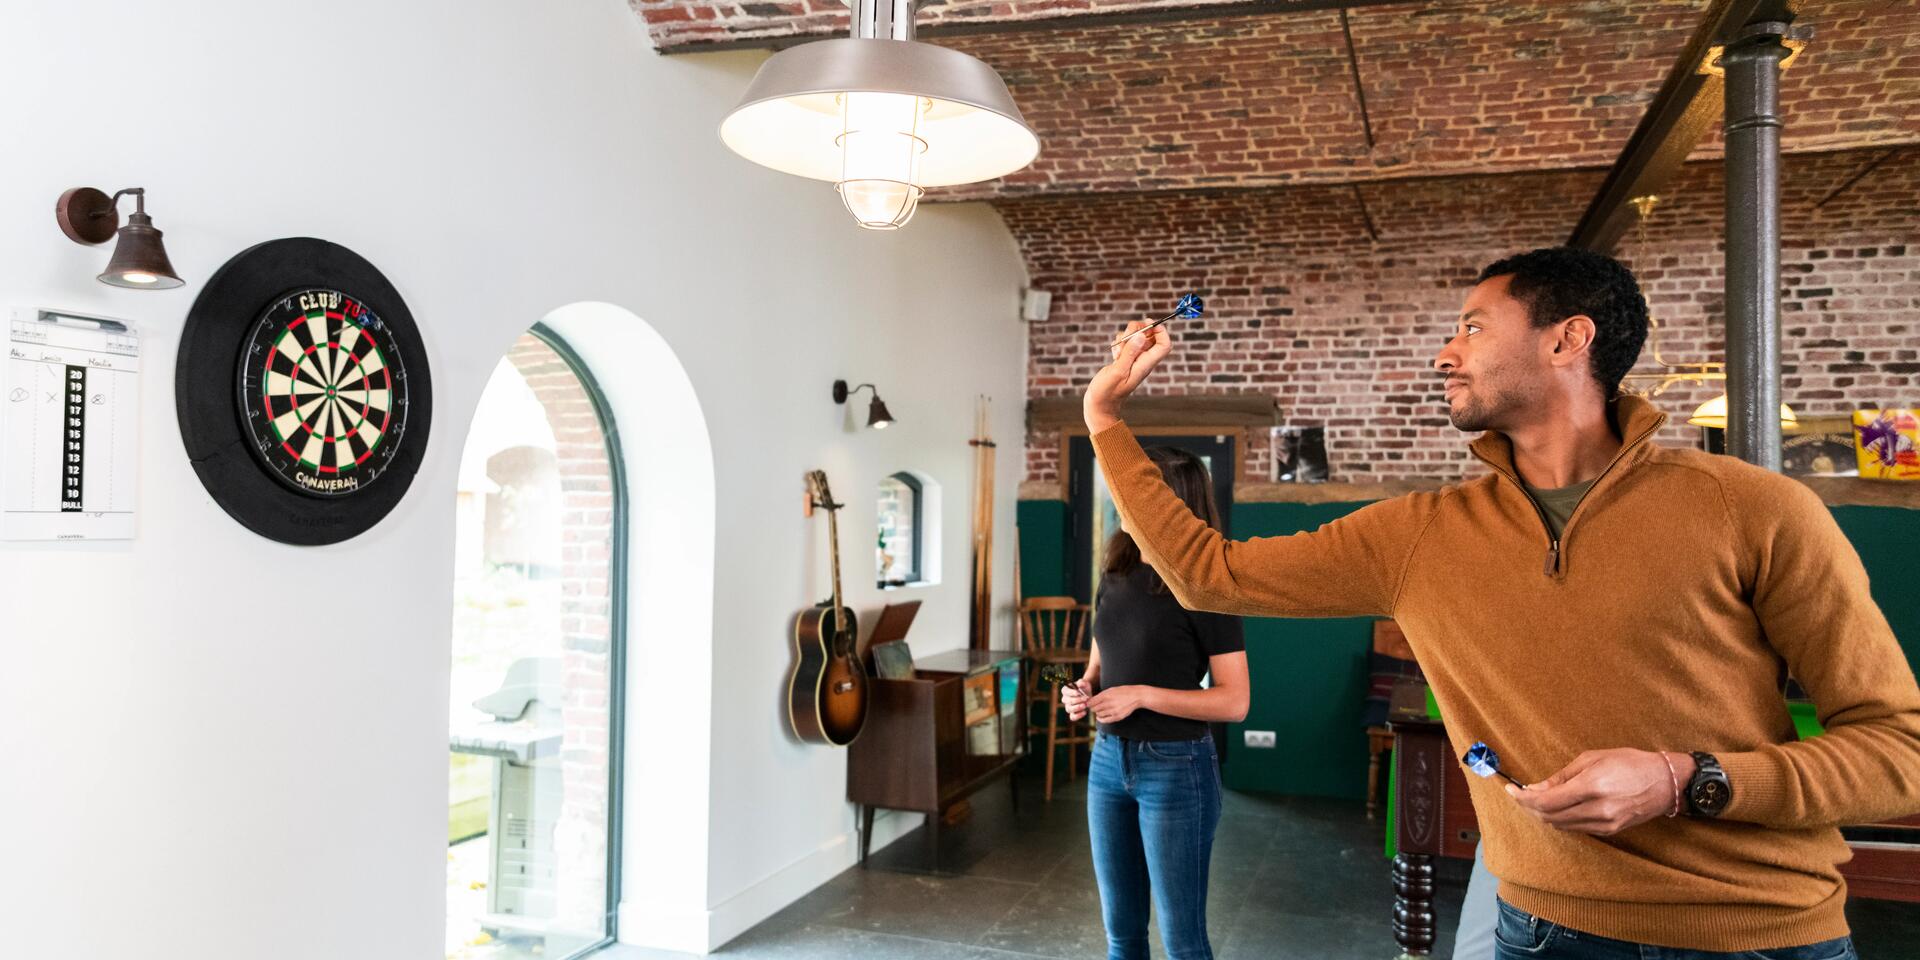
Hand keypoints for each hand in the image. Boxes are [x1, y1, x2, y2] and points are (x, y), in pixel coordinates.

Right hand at [1061, 679, 1091, 720]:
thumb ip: (1082, 682)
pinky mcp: (1072, 714)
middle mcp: (1065, 699)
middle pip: (1067, 701)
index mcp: (1065, 690)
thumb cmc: (1085, 688)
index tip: (1079, 693)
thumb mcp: (1085, 683)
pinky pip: (1072, 717)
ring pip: (1069, 709)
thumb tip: (1080, 683)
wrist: (1089, 695)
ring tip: (1085, 705)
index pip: (1066, 692)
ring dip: (1077, 708)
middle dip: (1077, 700)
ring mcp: (1068, 707)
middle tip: (1086, 698)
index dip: (1072, 693)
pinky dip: (1078, 716)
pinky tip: (1085, 712)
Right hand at [1084, 321, 1174, 432]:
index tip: (1147, 323)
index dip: (1160, 331)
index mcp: (1145, 364)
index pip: (1164, 344)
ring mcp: (1134, 359)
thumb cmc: (1107, 393)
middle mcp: (1142, 360)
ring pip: (1136, 336)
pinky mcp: (1125, 359)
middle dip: (1137, 330)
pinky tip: (1114, 355)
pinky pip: (1126, 342)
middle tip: (1125, 338)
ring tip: (1117, 352)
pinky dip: (1119, 343)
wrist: (1100, 405)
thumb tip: (1142, 336)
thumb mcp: (1117, 372)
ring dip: (1125, 337)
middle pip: (1149, 335)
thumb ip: (1129, 353)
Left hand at [1087, 685, 1152, 723]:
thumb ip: (1101, 695)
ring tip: (1100, 709)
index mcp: (1106, 695)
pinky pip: (1105, 720)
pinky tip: (1100, 716)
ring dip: (1098, 712)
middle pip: (1094, 709)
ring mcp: (1113, 711)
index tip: (1089, 703)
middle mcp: (1109, 703)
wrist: (1136, 696)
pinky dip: (1101, 719)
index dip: (1088, 703)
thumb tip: (1091, 701)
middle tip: (1095, 706)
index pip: (1091, 702)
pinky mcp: (1117, 717)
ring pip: (1098, 714)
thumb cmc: (1123, 691)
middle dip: (1093, 707)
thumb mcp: (1111, 690)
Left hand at [1507, 749, 1693, 836]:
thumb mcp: (1592, 759)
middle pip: (1550, 817)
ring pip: (1561, 825)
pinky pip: (1577, 828)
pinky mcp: (1611, 831)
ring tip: (1537, 799)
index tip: (1510, 790)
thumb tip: (1535, 788)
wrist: (1666, 782)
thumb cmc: (1630, 762)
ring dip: (1544, 814)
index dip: (1523, 798)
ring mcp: (1605, 823)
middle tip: (1520, 794)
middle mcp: (1598, 809)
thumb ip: (1561, 777)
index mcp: (1592, 787)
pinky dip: (1561, 819)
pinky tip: (1558, 807)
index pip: (1546, 801)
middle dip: (1530, 807)